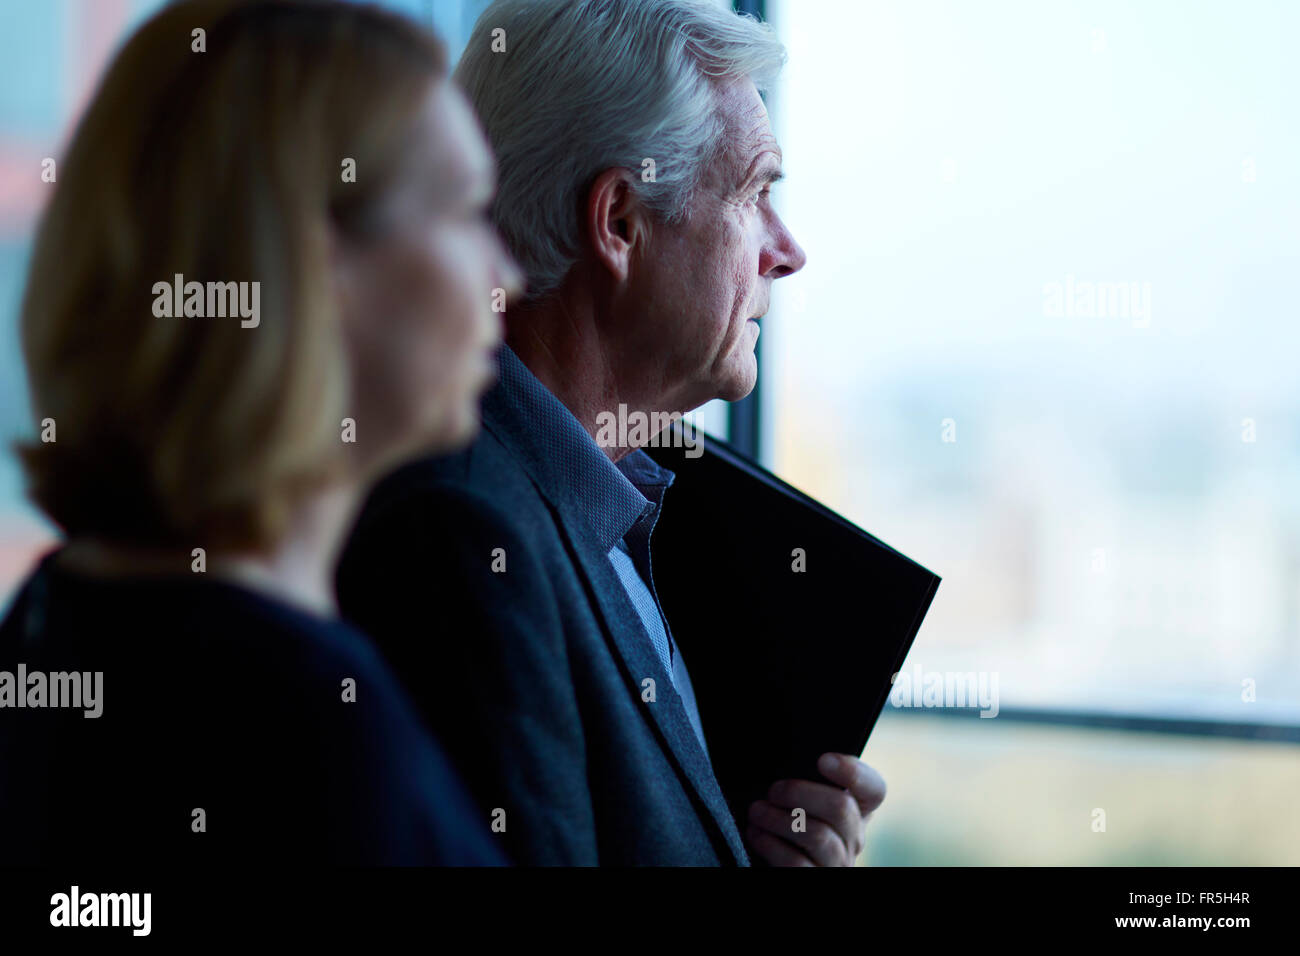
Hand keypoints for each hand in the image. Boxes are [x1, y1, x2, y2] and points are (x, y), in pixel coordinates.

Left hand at [745, 753, 885, 866]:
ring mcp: (837, 863)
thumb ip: (806, 780)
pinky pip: (796, 862)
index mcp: (856, 810)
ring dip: (779, 819)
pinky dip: (770, 843)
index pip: (875, 788)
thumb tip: (789, 758)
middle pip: (842, 808)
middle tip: (773, 791)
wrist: (774, 860)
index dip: (854, 772)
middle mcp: (853, 839)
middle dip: (800, 793)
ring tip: (757, 811)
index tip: (823, 760)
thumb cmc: (785, 819)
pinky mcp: (813, 879)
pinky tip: (756, 833)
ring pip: (818, 836)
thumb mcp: (803, 798)